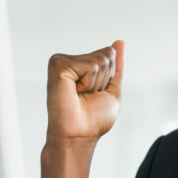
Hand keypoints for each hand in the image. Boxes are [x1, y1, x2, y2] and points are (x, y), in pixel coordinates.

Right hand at [40, 40, 123, 177]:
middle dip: (105, 80)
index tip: (94, 93)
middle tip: (87, 96)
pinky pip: (90, 66)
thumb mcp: (112, 90)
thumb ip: (116, 66)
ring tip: (80, 96)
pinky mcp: (58, 65)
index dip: (109, 78)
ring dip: (96, 83)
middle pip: (106, 55)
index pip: (109, 54)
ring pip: (100, 60)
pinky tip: (75, 92)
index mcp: (81, 65)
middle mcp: (70, 61)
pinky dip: (88, 83)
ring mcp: (62, 61)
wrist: (79, 136)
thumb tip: (119, 41)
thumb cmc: (93, 119)